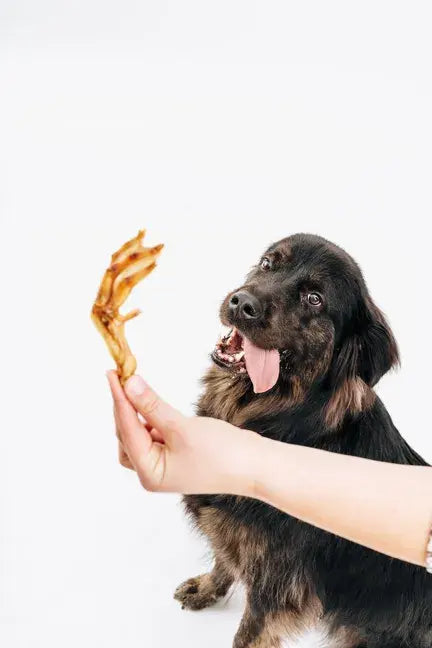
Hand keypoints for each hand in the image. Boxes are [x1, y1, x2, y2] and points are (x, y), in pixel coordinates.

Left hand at [107, 371, 261, 494]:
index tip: (112, 375)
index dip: (119, 401)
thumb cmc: (222, 453)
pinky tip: (152, 403)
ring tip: (135, 387)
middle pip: (127, 436)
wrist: (255, 465)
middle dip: (124, 407)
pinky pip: (153, 434)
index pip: (127, 431)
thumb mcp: (181, 426)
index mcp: (150, 474)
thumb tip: (129, 383)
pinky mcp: (174, 456)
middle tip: (121, 377)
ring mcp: (163, 466)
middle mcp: (152, 473)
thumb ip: (152, 405)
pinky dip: (150, 417)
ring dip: (136, 412)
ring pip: (138, 435)